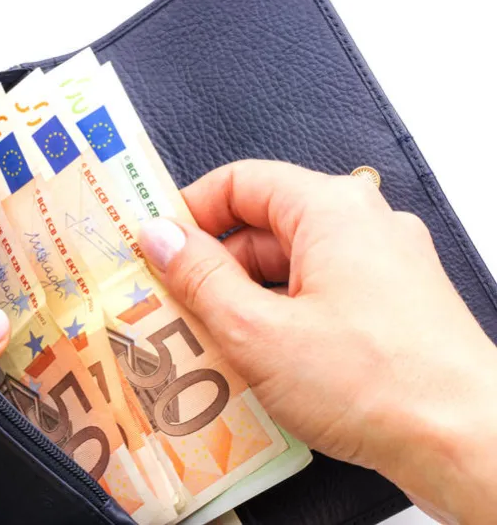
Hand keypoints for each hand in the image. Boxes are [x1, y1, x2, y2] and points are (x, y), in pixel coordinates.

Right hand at [138, 160, 496, 523]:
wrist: (468, 442)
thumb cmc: (378, 382)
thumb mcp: (258, 329)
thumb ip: (200, 277)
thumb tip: (162, 237)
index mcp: (331, 210)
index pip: (240, 181)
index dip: (190, 210)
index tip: (157, 244)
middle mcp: (362, 226)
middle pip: (263, 226)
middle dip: (213, 265)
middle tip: (173, 305)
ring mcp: (381, 266)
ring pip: (290, 266)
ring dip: (244, 298)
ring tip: (209, 342)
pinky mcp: (389, 304)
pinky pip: (317, 294)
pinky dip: (280, 317)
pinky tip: (256, 359)